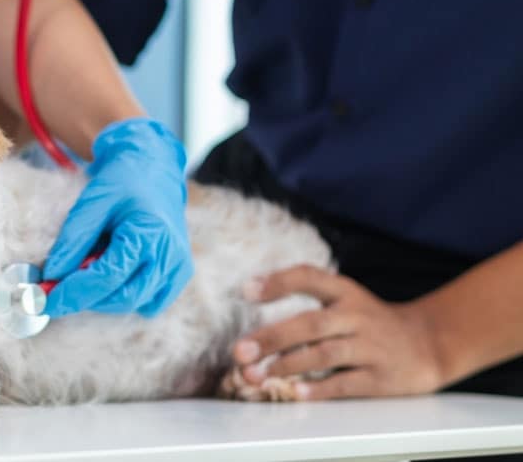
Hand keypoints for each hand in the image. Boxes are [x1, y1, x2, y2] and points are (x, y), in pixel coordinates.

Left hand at [43, 118, 191, 316]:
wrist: (154, 170)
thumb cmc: (123, 181)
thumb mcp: (93, 201)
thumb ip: (73, 239)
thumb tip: (53, 276)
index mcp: (151, 234)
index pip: (107, 277)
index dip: (73, 293)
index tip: (44, 301)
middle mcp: (170, 257)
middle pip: (122, 298)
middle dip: (86, 299)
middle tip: (57, 289)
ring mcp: (178, 268)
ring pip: (134, 304)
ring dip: (104, 296)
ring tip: (90, 265)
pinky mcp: (178, 275)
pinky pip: (148, 302)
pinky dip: (124, 294)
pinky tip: (113, 272)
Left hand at [232, 265, 444, 399]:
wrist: (429, 344)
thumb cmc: (370, 321)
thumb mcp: (346, 298)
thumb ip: (308, 297)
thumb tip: (251, 297)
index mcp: (345, 292)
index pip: (309, 277)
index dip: (278, 282)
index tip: (246, 291)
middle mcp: (357, 316)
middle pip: (310, 323)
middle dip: (272, 338)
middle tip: (240, 351)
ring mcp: (371, 347)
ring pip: (324, 354)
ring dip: (287, 365)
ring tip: (257, 375)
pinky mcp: (381, 377)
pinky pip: (345, 383)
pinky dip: (319, 388)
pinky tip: (295, 392)